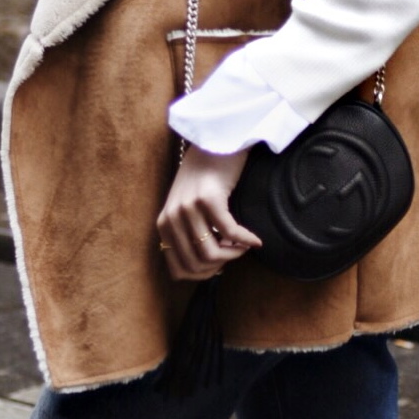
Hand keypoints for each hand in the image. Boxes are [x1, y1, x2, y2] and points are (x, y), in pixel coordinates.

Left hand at [156, 146, 260, 280]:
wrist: (213, 144)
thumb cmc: (204, 180)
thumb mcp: (187, 210)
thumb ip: (188, 236)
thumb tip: (207, 269)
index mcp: (163, 226)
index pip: (179, 270)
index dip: (203, 274)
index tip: (220, 265)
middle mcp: (172, 218)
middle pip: (197, 264)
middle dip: (221, 266)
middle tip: (235, 253)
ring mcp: (188, 209)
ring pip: (212, 252)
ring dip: (233, 254)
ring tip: (243, 246)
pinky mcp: (208, 199)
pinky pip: (229, 232)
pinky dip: (245, 240)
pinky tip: (255, 240)